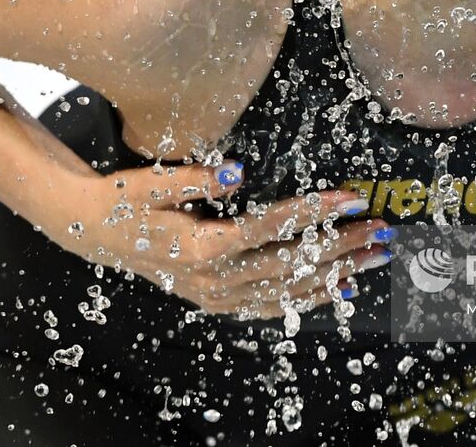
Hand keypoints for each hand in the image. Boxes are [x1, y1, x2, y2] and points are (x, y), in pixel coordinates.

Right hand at [33, 161, 394, 319]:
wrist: (91, 232)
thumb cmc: (123, 201)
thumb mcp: (150, 182)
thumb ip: (195, 178)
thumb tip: (236, 170)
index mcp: (201, 248)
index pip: (271, 228)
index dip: (313, 212)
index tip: (351, 196)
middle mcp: (214, 279)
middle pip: (292, 262)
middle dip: (343, 245)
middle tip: (383, 229)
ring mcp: (218, 296)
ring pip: (289, 290)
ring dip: (338, 273)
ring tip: (377, 256)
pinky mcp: (218, 300)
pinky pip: (273, 305)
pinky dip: (310, 298)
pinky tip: (342, 287)